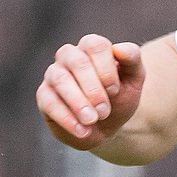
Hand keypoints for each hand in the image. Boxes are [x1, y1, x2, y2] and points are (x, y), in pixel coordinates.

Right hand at [38, 33, 145, 147]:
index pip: (95, 45)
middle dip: (93, 88)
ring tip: (92, 120)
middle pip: (77, 61)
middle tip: (105, 111)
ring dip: (78, 102)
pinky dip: (67, 118)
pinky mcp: (44, 96)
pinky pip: (49, 102)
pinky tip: (82, 130)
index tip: (115, 90)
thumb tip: (120, 49)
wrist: (106, 126)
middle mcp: (69, 56)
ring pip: (60, 80)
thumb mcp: (133, 80)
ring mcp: (53, 74)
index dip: (106, 68)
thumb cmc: (119, 97)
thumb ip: (132, 60)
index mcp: (91, 47)